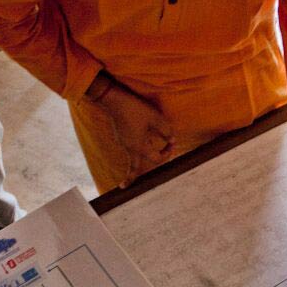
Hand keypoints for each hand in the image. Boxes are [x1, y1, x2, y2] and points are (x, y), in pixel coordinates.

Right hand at [82, 72, 174, 186]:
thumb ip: (166, 130)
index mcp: (139, 146)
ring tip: (134, 169)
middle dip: (129, 178)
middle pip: (132, 168)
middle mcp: (129, 148)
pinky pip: (128, 148)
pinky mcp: (120, 135)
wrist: (113, 99)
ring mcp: (122, 142)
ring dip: (135, 163)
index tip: (172, 144)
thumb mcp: (155, 117)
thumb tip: (171, 138)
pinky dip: (134, 150)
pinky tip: (138, 143)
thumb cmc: (134, 108)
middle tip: (123, 186)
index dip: (167, 154)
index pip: (156, 159)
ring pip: (130, 158)